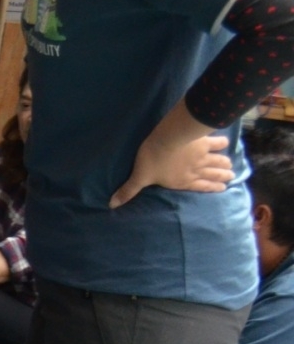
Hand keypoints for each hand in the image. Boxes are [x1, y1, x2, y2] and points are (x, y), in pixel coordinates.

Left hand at [111, 103, 232, 208]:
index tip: (223, 188)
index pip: (200, 186)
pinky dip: (222, 143)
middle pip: (213, 174)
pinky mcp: (205, 142)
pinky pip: (217, 142)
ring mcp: (202, 156)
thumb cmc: (152, 159)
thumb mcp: (139, 177)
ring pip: (217, 161)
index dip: (212, 188)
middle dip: (222, 176)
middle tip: (231, 176)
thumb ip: (128, 191)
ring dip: (224, 164)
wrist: (167, 138)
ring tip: (231, 166)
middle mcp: (196, 170)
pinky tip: (226, 142)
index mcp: (183, 180)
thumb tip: (112, 205)